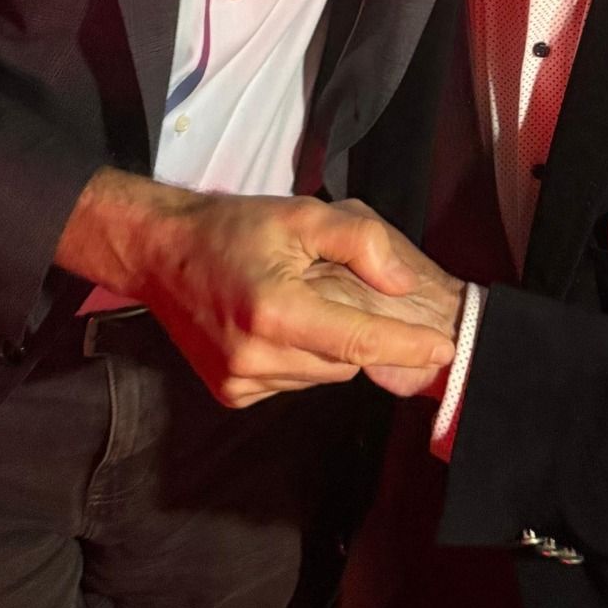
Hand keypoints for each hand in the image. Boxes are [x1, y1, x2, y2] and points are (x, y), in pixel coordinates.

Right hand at [56, 171, 457, 407]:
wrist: (161, 253)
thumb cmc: (233, 228)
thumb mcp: (301, 214)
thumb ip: (359, 242)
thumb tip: (403, 284)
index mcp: (277, 311)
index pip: (361, 342)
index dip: (408, 347)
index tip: (447, 348)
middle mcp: (257, 356)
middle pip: (345, 360)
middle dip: (357, 331)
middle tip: (333, 289)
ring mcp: (241, 381)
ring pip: (321, 374)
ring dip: (327, 345)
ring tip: (297, 301)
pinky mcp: (231, 393)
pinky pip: (292, 382)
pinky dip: (298, 357)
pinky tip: (275, 324)